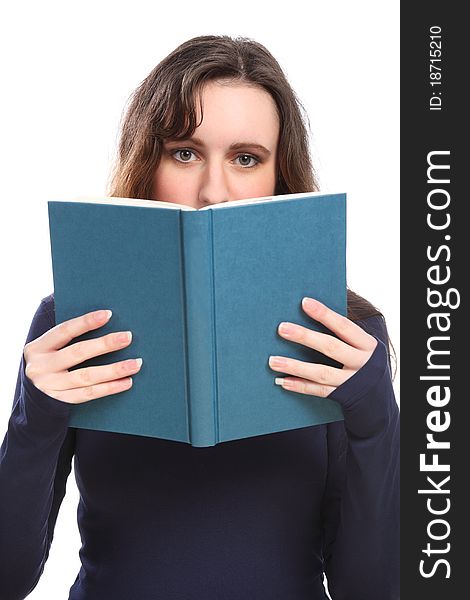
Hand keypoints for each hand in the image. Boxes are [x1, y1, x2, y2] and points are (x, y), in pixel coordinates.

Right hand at [23, 309, 142, 403]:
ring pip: (87, 376)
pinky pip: (89, 394)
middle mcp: (41, 367)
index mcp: (37, 347)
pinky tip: (126, 382)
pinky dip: (109, 388)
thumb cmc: (48, 362)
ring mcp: (50, 386)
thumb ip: (67, 335)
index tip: (108, 314)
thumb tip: (103, 316)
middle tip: (128, 337)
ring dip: (114, 370)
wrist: (30, 396)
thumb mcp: (48, 348)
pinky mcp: (60, 402)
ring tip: (136, 363)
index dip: (86, 322)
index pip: (64, 331)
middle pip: (78, 353)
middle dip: (105, 344)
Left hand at [268, 296, 377, 396]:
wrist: (379, 395)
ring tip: (273, 361)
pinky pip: (319, 391)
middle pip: (330, 347)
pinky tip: (283, 381)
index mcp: (367, 344)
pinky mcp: (343, 396)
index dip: (325, 314)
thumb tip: (311, 308)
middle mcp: (362, 363)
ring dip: (295, 366)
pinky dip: (300, 386)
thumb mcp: (361, 344)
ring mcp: (352, 382)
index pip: (344, 326)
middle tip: (281, 328)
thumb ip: (343, 331)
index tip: (304, 302)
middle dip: (304, 337)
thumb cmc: (364, 359)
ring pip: (321, 373)